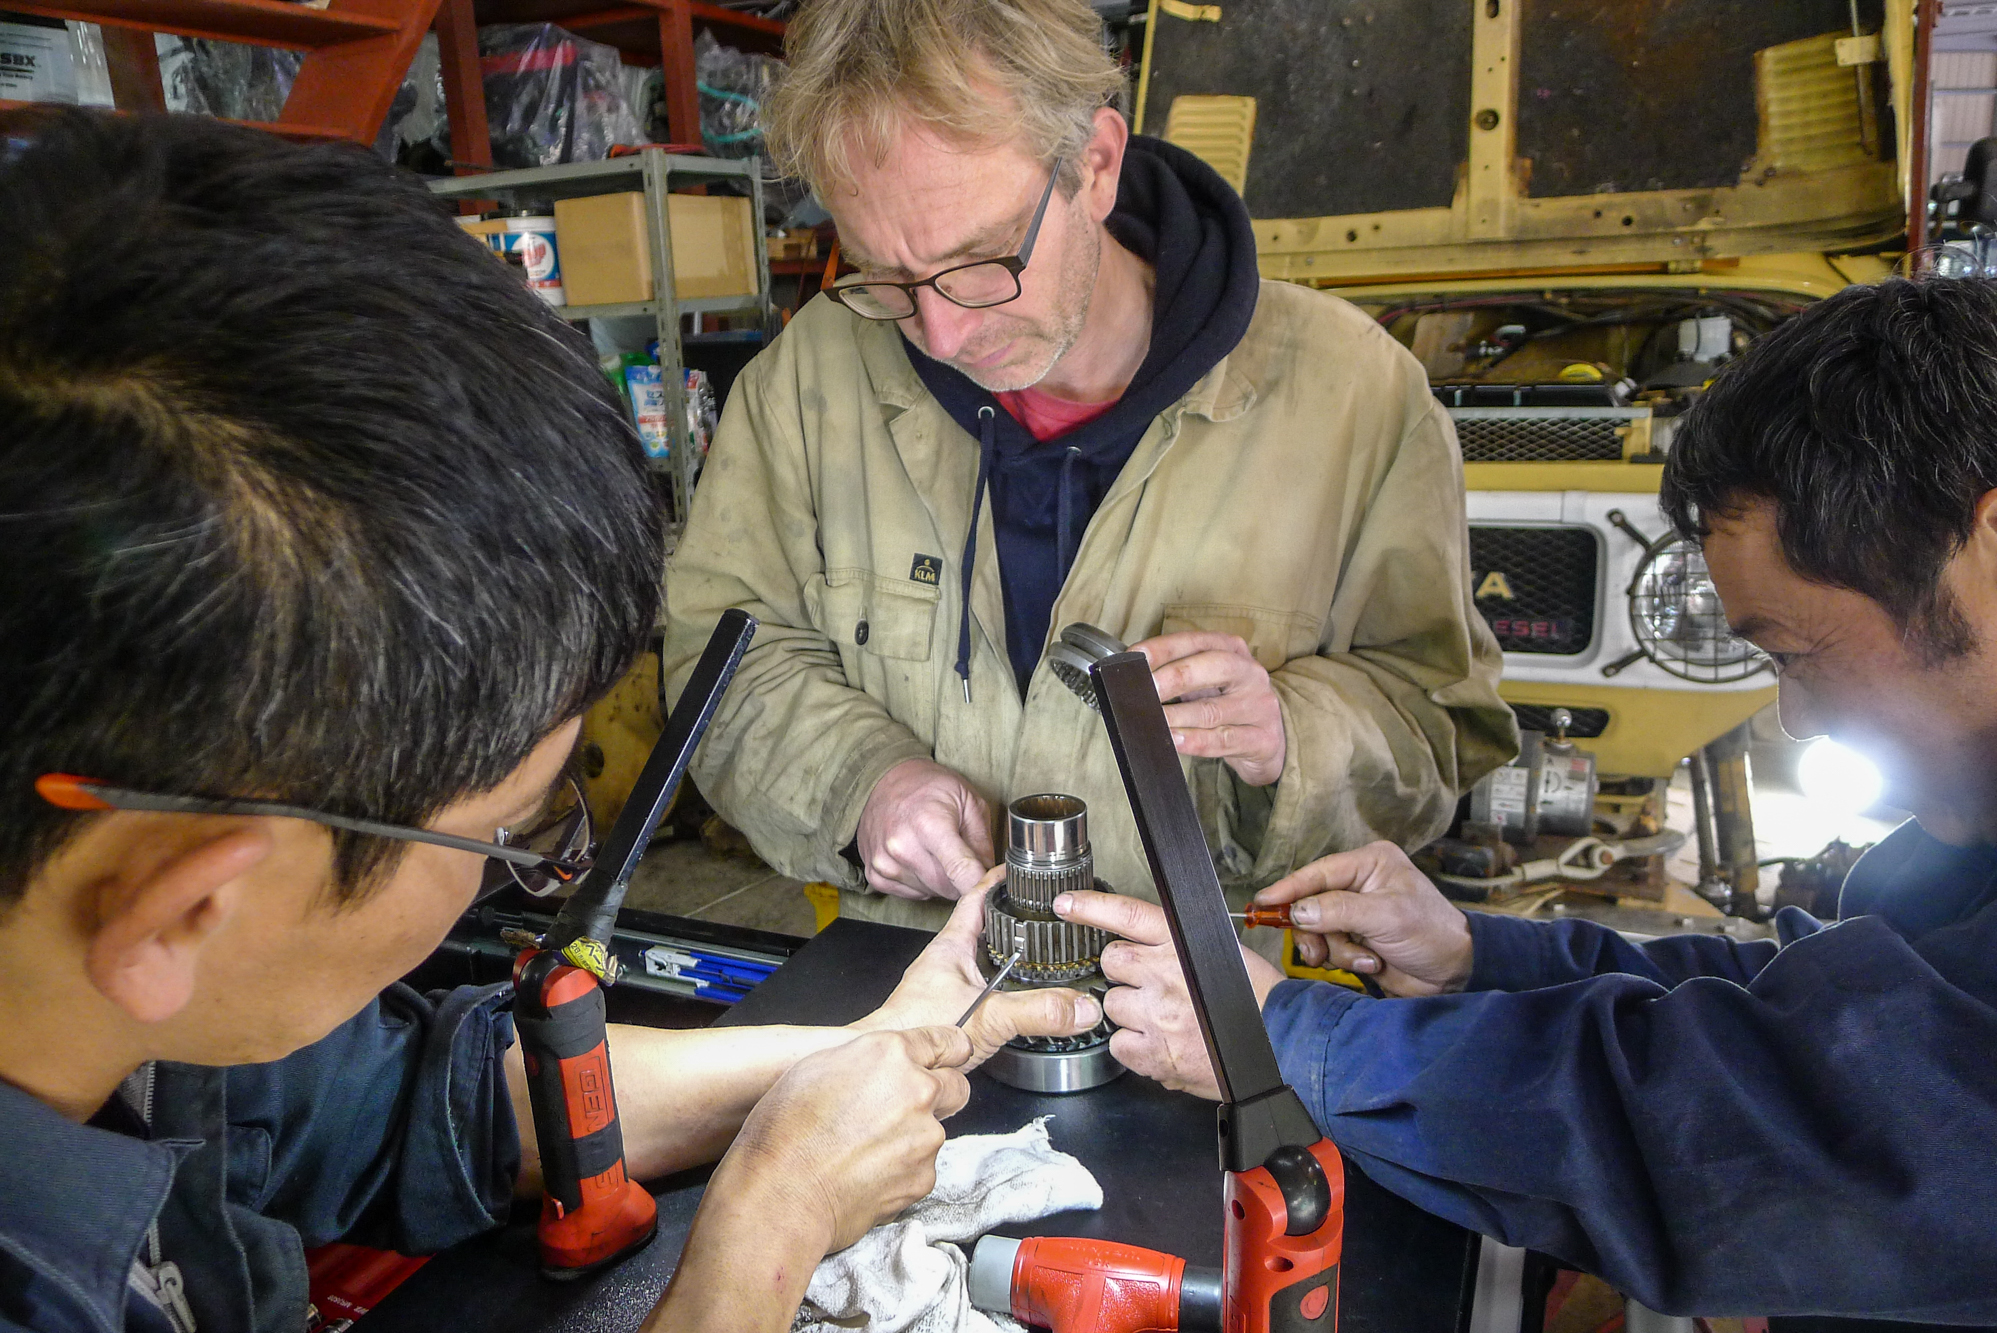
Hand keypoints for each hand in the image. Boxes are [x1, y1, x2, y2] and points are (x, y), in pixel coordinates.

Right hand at [720, 1026, 971, 1252]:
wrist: (782, 1193)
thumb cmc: (785, 1129)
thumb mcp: (817, 1066)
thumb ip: (864, 1059)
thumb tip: (880, 1067)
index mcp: (890, 1054)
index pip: (948, 1042)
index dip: (947, 1052)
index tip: (947, 1060)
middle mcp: (918, 1090)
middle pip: (956, 1086)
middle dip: (939, 1094)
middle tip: (902, 1109)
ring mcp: (926, 1137)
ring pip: (935, 1131)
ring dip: (913, 1137)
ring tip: (866, 1151)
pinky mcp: (923, 1177)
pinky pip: (921, 1168)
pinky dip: (902, 1171)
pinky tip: (866, 1175)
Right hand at [855, 758, 994, 899]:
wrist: (885, 780)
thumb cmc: (929, 788)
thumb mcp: (969, 802)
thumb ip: (983, 843)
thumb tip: (991, 878)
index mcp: (929, 824)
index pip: (961, 872)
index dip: (981, 884)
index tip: (991, 887)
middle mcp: (902, 846)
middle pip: (948, 888)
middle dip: (961, 879)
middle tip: (960, 856)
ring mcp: (884, 862)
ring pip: (930, 892)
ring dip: (939, 880)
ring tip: (934, 851)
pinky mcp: (874, 874)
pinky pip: (910, 894)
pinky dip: (920, 882)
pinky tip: (918, 858)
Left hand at [858, 869, 1102, 1063]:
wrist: (887, 1069)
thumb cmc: (914, 1031)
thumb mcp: (988, 1015)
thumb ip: (1037, 1011)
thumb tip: (1079, 1006)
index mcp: (951, 947)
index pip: (977, 897)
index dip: (999, 880)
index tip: (1018, 869)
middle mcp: (946, 963)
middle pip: (984, 928)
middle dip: (1012, 920)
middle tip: (1038, 912)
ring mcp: (944, 987)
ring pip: (983, 962)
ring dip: (1008, 958)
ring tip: (1036, 955)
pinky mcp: (946, 1012)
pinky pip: (980, 990)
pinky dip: (1000, 989)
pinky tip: (1014, 1002)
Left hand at [1052, 889, 1284, 1100]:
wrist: (1281, 1044)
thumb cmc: (1257, 1000)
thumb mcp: (1221, 954)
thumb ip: (1178, 950)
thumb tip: (1146, 948)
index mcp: (1182, 944)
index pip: (1126, 915)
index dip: (1091, 908)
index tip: (1066, 905)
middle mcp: (1164, 975)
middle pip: (1112, 963)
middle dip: (1126, 975)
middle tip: (1152, 989)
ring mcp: (1155, 1014)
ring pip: (1113, 1005)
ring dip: (1130, 1013)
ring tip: (1162, 1021)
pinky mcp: (1153, 1053)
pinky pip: (1119, 1044)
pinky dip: (1134, 1047)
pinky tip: (1158, 1045)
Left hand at [1132, 632, 1286, 786]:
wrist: (1268, 742)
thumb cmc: (1228, 705)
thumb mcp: (1208, 682)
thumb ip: (1178, 675)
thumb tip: (1134, 678)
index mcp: (1233, 650)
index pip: (1196, 641)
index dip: (1163, 648)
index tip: (1135, 658)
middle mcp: (1251, 674)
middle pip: (1213, 667)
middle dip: (1175, 676)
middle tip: (1145, 689)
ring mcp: (1260, 706)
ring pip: (1214, 709)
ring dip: (1178, 716)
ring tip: (1152, 720)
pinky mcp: (1263, 739)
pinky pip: (1224, 740)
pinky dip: (1195, 741)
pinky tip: (1174, 741)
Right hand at [1255, 842, 1472, 995]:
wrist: (1455, 972)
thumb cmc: (1431, 932)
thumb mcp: (1386, 916)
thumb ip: (1339, 911)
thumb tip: (1298, 912)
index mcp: (1369, 863)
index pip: (1318, 872)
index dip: (1289, 888)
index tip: (1262, 903)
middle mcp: (1360, 884)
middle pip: (1310, 903)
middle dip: (1315, 930)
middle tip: (1317, 951)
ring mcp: (1356, 913)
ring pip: (1317, 930)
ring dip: (1336, 949)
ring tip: (1365, 958)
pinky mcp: (1356, 939)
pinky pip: (1330, 948)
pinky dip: (1345, 959)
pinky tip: (1371, 962)